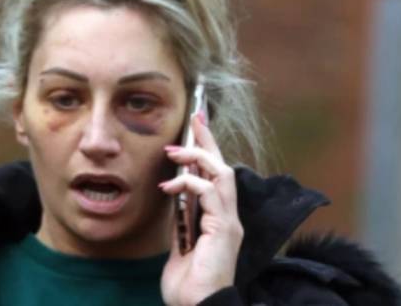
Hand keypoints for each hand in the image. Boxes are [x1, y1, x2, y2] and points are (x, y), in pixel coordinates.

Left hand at [159, 112, 242, 305]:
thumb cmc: (189, 283)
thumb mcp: (181, 245)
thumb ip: (183, 220)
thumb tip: (176, 196)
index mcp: (219, 219)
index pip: (215, 177)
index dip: (207, 150)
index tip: (197, 126)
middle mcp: (228, 217)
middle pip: (222, 167)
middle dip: (208, 140)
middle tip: (195, 117)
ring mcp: (229, 222)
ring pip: (220, 174)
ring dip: (197, 156)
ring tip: (175, 149)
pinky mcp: (225, 229)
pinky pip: (209, 193)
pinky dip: (189, 182)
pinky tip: (171, 184)